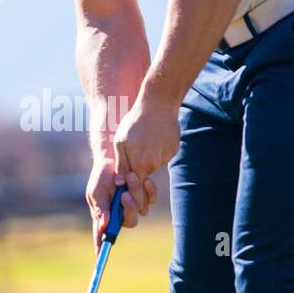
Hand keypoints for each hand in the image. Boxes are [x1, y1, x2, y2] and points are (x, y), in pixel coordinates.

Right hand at [85, 157, 139, 252]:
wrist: (113, 157)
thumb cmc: (101, 176)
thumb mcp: (96, 192)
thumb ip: (100, 209)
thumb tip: (103, 227)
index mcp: (106, 216)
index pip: (103, 236)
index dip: (101, 247)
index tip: (99, 256)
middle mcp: (121, 214)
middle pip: (130, 222)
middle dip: (129, 209)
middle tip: (125, 195)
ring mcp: (134, 205)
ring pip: (142, 208)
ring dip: (136, 191)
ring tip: (128, 176)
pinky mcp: (145, 195)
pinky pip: (152, 199)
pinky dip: (148, 189)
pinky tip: (144, 179)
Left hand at [113, 95, 178, 214]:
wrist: (158, 104)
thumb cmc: (135, 122)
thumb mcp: (121, 142)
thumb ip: (121, 164)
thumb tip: (120, 183)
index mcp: (140, 164)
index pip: (135, 186)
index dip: (130, 188)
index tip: (126, 186)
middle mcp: (155, 164)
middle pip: (144, 175)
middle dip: (138, 170)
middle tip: (133, 152)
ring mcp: (166, 157)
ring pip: (153, 164)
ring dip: (147, 157)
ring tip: (144, 138)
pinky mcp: (173, 150)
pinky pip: (162, 155)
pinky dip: (158, 149)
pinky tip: (154, 135)